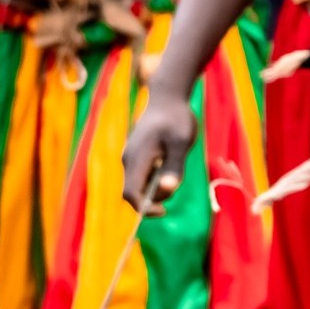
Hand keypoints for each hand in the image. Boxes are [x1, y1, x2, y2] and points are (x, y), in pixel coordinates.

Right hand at [122, 95, 195, 212]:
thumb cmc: (176, 119)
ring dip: (155, 188)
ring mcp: (130, 157)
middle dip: (153, 198)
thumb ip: (174, 167)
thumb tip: (167, 190)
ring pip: (137, 184)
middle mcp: (128, 159)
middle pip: (132, 192)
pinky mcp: (136, 155)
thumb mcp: (181, 144)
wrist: (167, 98)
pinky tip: (169, 163)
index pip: (130, 193)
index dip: (145, 208)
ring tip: (174, 169)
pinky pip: (141, 176)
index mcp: (136, 158)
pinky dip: (154, 180)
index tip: (165, 210)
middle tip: (175, 183)